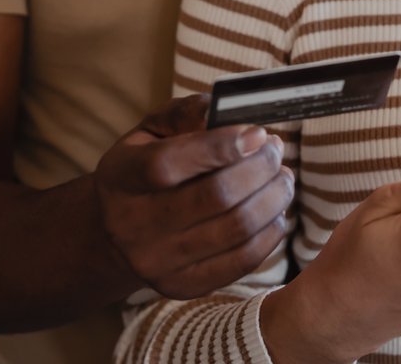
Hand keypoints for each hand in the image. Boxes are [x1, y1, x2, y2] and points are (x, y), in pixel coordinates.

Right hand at [93, 95, 291, 299]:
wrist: (118, 233)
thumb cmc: (146, 167)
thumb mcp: (153, 130)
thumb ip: (189, 114)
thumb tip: (231, 115)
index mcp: (120, 178)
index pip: (167, 164)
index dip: (220, 147)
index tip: (257, 133)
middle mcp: (132, 225)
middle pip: (215, 197)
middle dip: (260, 167)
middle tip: (275, 149)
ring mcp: (157, 263)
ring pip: (237, 228)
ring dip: (273, 196)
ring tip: (282, 176)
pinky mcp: (184, 286)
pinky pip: (243, 259)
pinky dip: (271, 230)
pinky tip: (274, 209)